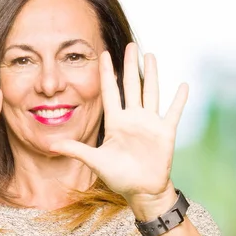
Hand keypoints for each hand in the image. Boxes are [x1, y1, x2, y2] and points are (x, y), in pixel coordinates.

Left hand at [50, 43, 187, 219]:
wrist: (142, 191)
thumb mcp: (95, 161)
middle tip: (131, 45)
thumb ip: (76, 150)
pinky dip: (179, 100)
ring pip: (151, 92)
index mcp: (116, 122)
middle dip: (130, 65)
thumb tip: (50, 146)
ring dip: (152, 74)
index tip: (103, 54)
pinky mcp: (165, 132)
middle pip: (131, 86)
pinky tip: (184, 86)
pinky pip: (173, 112)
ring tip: (151, 55)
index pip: (110, 92)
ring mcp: (150, 123)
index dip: (107, 74)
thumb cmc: (119, 177)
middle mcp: (133, 118)